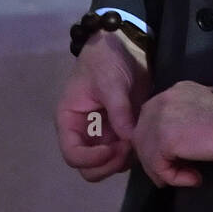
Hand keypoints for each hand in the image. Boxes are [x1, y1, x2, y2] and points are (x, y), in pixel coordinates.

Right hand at [55, 29, 149, 181]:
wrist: (124, 44)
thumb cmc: (106, 59)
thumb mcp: (110, 82)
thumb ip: (118, 112)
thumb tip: (129, 140)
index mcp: (70, 120)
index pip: (72, 154)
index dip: (90, 159)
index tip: (112, 149)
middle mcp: (83, 132)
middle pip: (89, 167)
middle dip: (108, 164)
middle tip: (127, 148)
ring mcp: (102, 133)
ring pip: (108, 164)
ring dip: (122, 160)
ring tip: (137, 140)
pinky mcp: (120, 130)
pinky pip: (123, 153)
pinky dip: (132, 152)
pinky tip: (142, 136)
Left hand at [131, 81, 212, 187]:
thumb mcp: (209, 106)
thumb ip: (190, 115)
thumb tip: (183, 140)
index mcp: (174, 92)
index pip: (151, 120)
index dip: (159, 144)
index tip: (177, 160)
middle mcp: (162, 100)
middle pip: (143, 136)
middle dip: (155, 159)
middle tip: (175, 174)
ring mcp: (160, 118)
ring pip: (147, 153)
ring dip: (164, 171)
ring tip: (187, 178)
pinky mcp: (166, 138)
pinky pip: (159, 166)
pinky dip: (174, 177)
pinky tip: (194, 178)